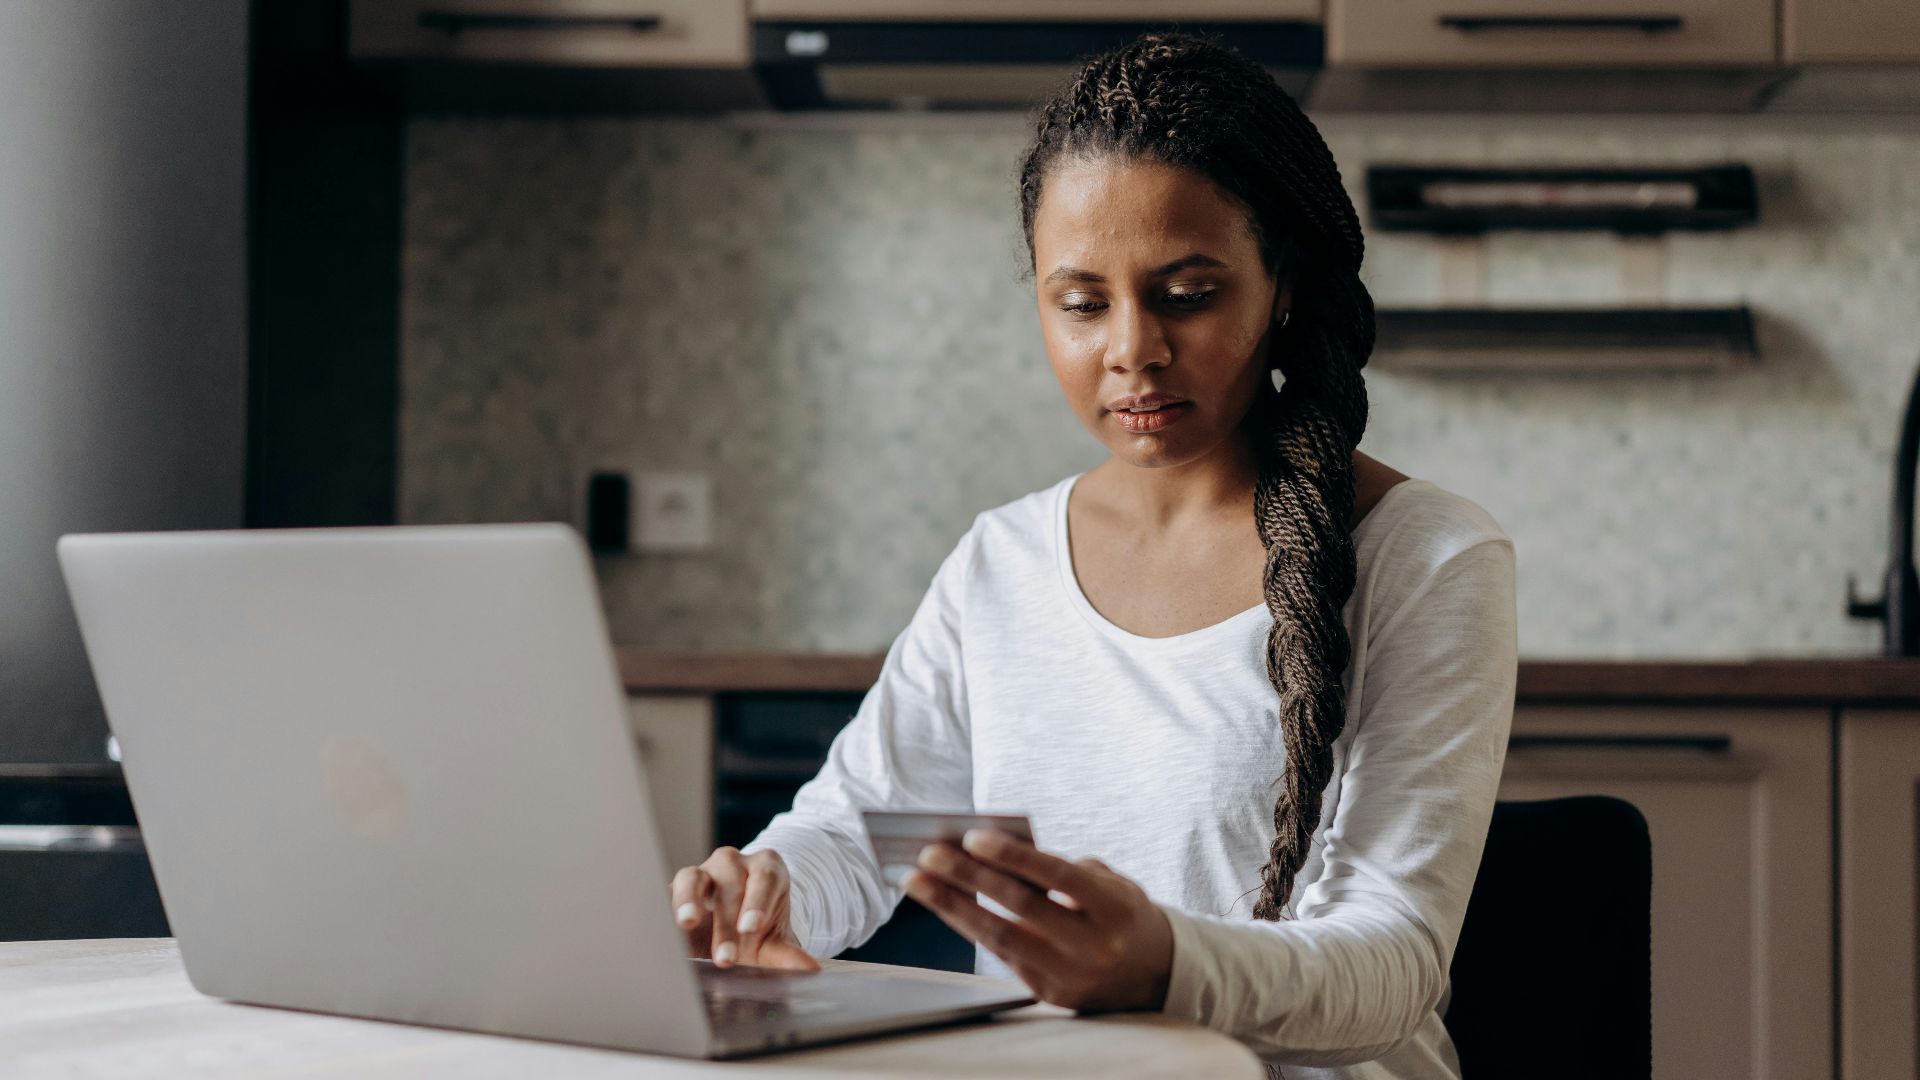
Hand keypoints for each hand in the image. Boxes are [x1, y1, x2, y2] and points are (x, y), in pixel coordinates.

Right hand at [670, 846, 820, 971]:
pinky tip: (663, 930)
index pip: (764, 879)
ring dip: (689, 900)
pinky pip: (667, 893)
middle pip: (730, 883)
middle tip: (725, 958)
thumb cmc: (756, 933)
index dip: (757, 902)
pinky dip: (666, 909)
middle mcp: (733, 864)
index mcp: (766, 870)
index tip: (750, 929)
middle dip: (727, 922)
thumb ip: (788, 955)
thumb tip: (811, 970)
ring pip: (693, 877)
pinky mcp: (675, 889)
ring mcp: (702, 873)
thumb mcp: (774, 943)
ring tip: (687, 923)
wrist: (731, 933)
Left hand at [903, 829, 1172, 1012]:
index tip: (972, 837)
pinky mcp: (1050, 994)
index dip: (1014, 857)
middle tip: (928, 855)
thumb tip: (993, 857)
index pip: (1058, 877)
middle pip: (1020, 909)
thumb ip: (1060, 870)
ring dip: (952, 907)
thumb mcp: (1109, 881)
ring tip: (917, 882)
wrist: (1156, 972)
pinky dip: (970, 927)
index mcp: (1115, 908)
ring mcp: (1071, 975)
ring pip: (1000, 939)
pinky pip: (1002, 955)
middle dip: (968, 879)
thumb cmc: (1121, 911)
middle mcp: (1094, 946)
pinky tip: (945, 904)